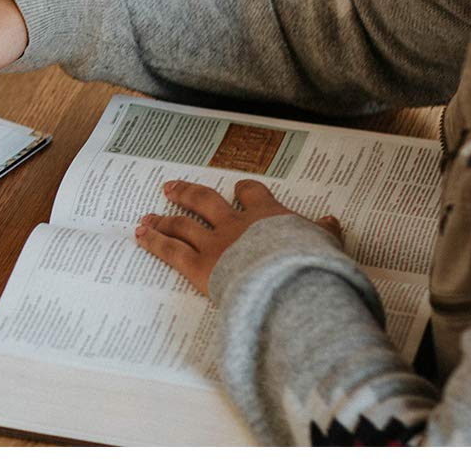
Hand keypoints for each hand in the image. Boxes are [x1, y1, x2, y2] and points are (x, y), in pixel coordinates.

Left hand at [135, 178, 342, 295]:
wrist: (291, 283)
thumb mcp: (326, 245)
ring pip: (183, 224)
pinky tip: (140, 234)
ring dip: (164, 218)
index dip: (243, 190)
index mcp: (267, 215)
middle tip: (170, 188)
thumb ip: (324, 232)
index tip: (238, 188)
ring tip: (148, 215)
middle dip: (187, 193)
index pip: (252, 194)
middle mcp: (236, 224)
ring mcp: (215, 243)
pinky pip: (171, 250)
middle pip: (205, 201)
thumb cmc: (314, 266)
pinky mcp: (200, 266)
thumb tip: (331, 221)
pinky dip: (154, 241)